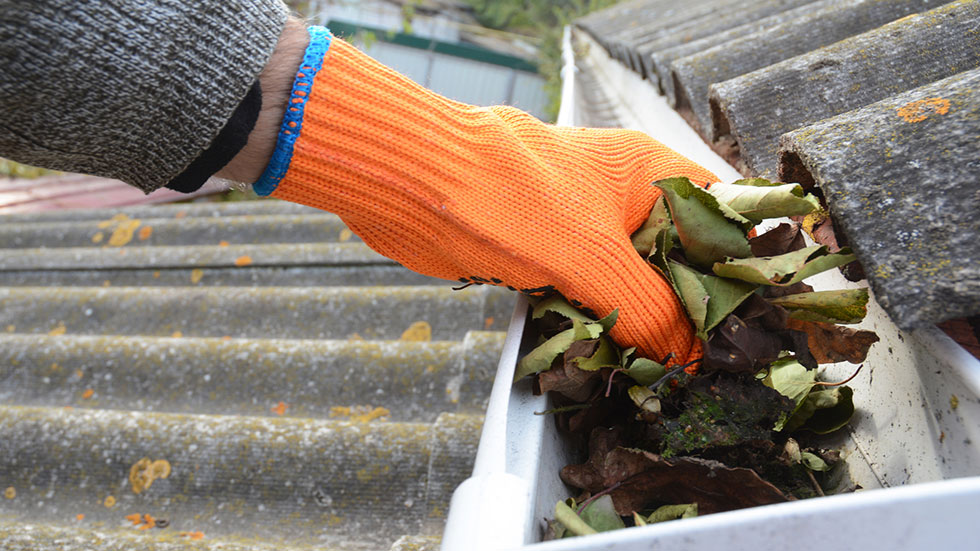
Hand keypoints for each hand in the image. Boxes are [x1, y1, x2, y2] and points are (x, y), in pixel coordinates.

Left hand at [241, 28, 718, 363]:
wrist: (415, 186)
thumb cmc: (507, 197)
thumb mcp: (593, 258)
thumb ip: (647, 307)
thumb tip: (686, 356)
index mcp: (651, 174)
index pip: (723, 218)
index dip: (743, 268)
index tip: (753, 322)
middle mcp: (624, 199)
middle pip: (678, 259)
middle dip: (690, 309)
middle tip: (708, 363)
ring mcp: (586, 229)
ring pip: (632, 284)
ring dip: (642, 325)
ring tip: (665, 373)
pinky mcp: (550, 257)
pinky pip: (590, 297)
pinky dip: (599, 327)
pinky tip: (611, 360)